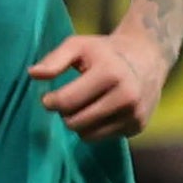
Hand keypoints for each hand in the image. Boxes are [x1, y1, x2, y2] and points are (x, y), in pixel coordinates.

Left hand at [29, 28, 171, 139]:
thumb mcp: (79, 45)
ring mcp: (134, 113)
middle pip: (75, 122)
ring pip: (88, 135)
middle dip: (65, 114)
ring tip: (84, 106)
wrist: (148, 57)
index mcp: (110, 73)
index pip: (67, 102)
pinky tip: (101, 111)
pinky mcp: (139, 126)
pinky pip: (103, 138)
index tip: (49, 97)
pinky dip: (96, 127)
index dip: (50, 102)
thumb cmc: (106, 51)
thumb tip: (33, 74)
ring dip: (79, 123)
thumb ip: (55, 60)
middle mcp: (126, 96)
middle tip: (69, 101)